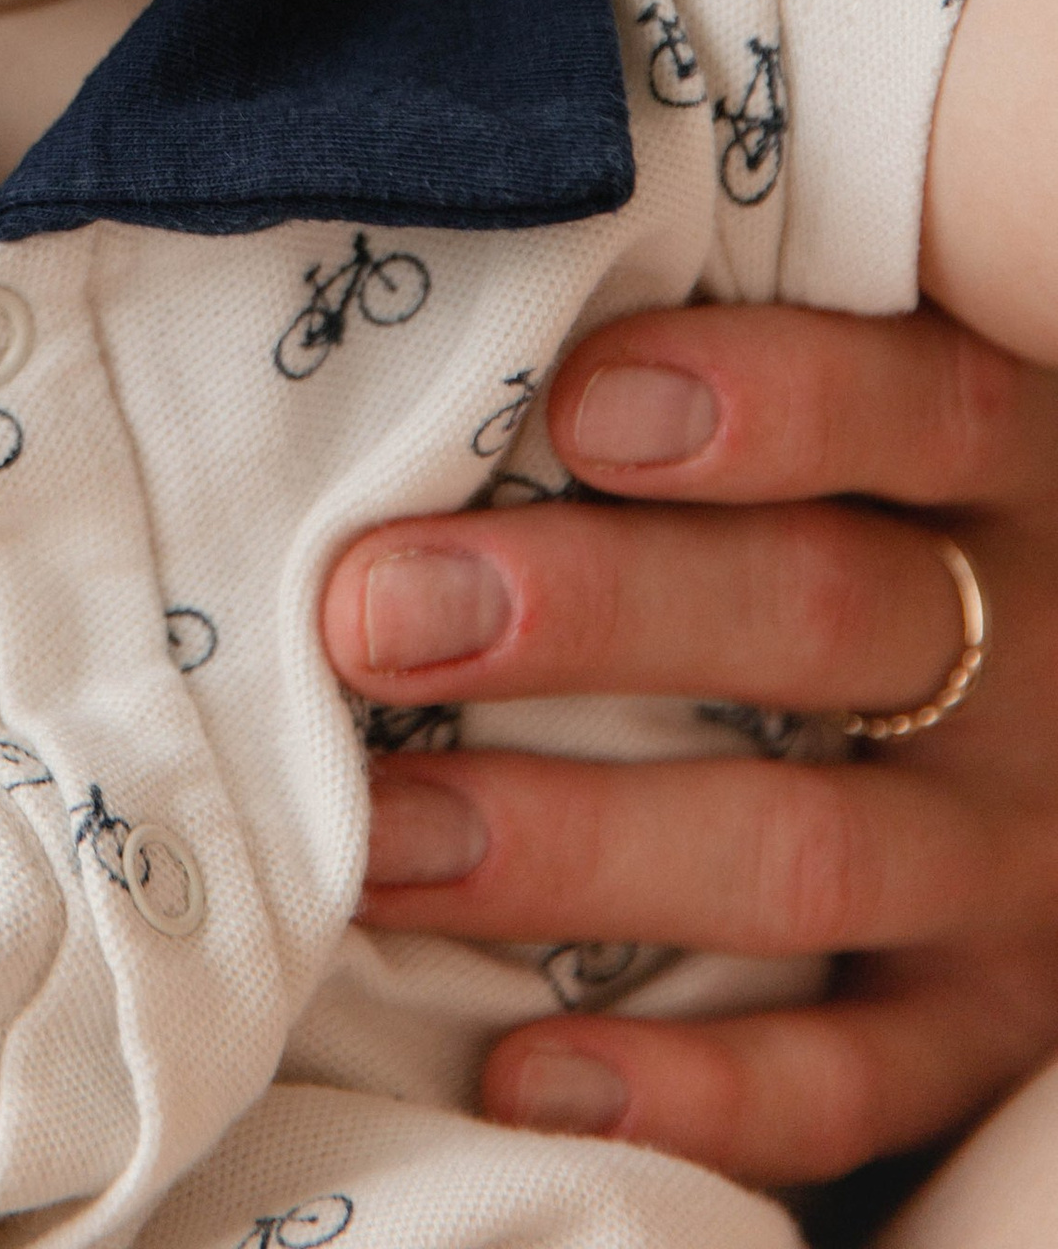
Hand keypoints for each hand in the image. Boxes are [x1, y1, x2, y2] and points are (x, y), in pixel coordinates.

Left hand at [320, 305, 1057, 1192]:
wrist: (1051, 724)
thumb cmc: (861, 509)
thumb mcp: (868, 425)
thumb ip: (731, 356)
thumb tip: (474, 275)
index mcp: (995, 465)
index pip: (909, 404)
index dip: (758, 399)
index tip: (572, 404)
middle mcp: (1027, 655)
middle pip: (819, 615)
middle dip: (588, 613)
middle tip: (374, 614)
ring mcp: (1012, 853)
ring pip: (808, 854)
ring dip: (576, 848)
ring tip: (381, 841)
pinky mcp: (991, 1023)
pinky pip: (854, 1081)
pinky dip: (694, 1089)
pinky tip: (529, 1071)